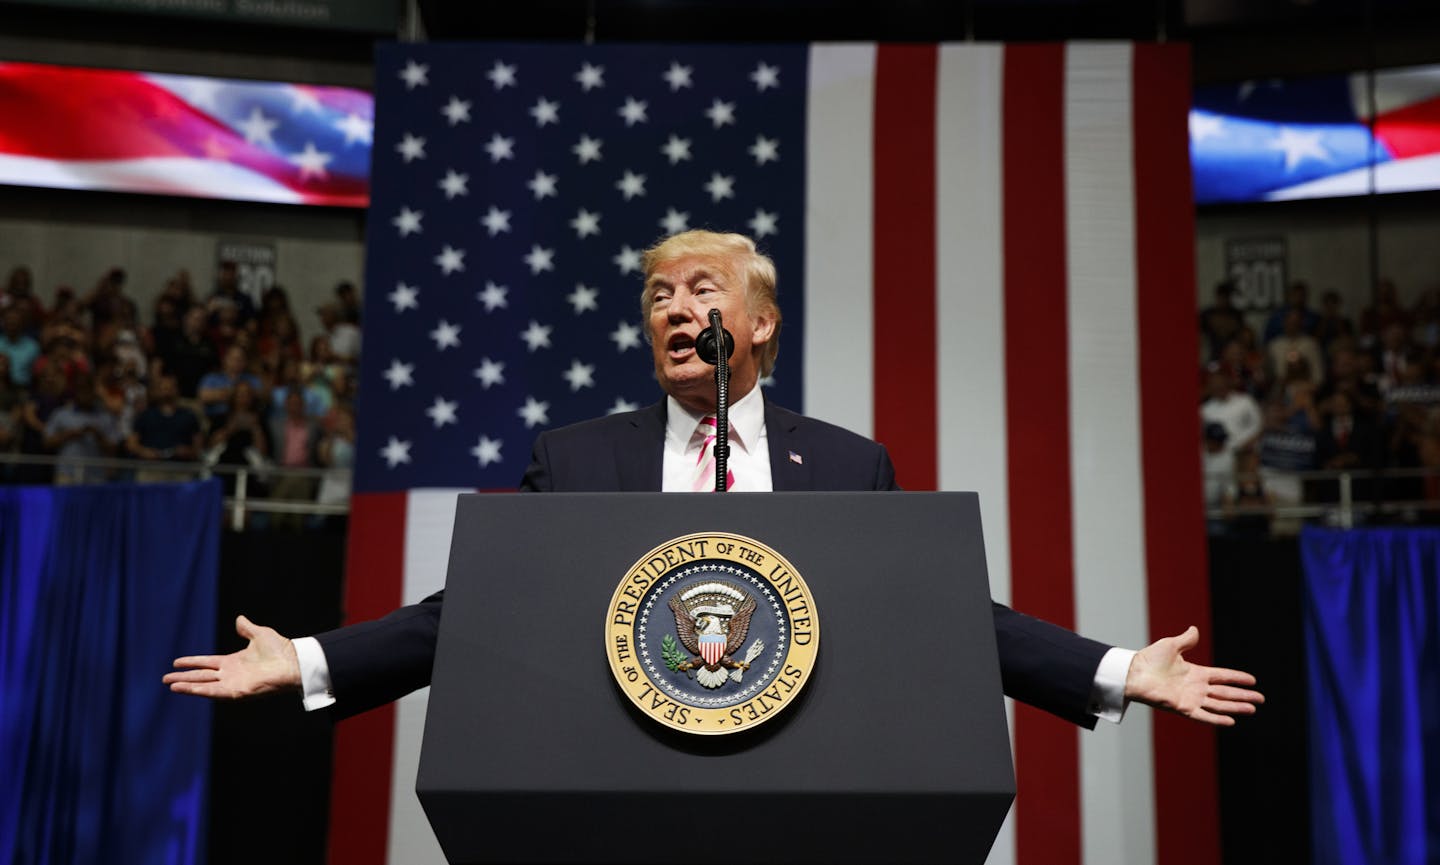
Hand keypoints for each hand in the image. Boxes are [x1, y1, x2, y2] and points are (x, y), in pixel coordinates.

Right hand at [164, 615, 301, 699]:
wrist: (294, 661)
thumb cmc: (281, 649)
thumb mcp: (260, 634)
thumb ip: (247, 628)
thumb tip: (240, 619)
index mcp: (233, 661)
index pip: (207, 662)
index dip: (192, 662)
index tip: (176, 662)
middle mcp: (231, 674)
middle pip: (201, 676)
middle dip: (183, 677)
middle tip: (165, 678)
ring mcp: (233, 683)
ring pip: (204, 685)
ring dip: (187, 685)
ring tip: (170, 684)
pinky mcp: (237, 691)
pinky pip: (214, 692)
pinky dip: (199, 691)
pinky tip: (185, 689)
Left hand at [1124, 626, 1262, 725]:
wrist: (1133, 672)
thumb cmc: (1149, 659)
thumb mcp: (1171, 645)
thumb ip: (1186, 640)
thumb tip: (1194, 629)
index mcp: (1195, 673)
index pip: (1222, 677)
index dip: (1237, 678)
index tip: (1253, 680)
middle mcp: (1196, 687)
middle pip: (1225, 693)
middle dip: (1243, 696)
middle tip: (1260, 699)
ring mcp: (1190, 698)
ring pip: (1219, 704)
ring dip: (1235, 707)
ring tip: (1252, 709)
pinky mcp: (1182, 708)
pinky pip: (1203, 715)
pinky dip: (1216, 718)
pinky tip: (1231, 721)